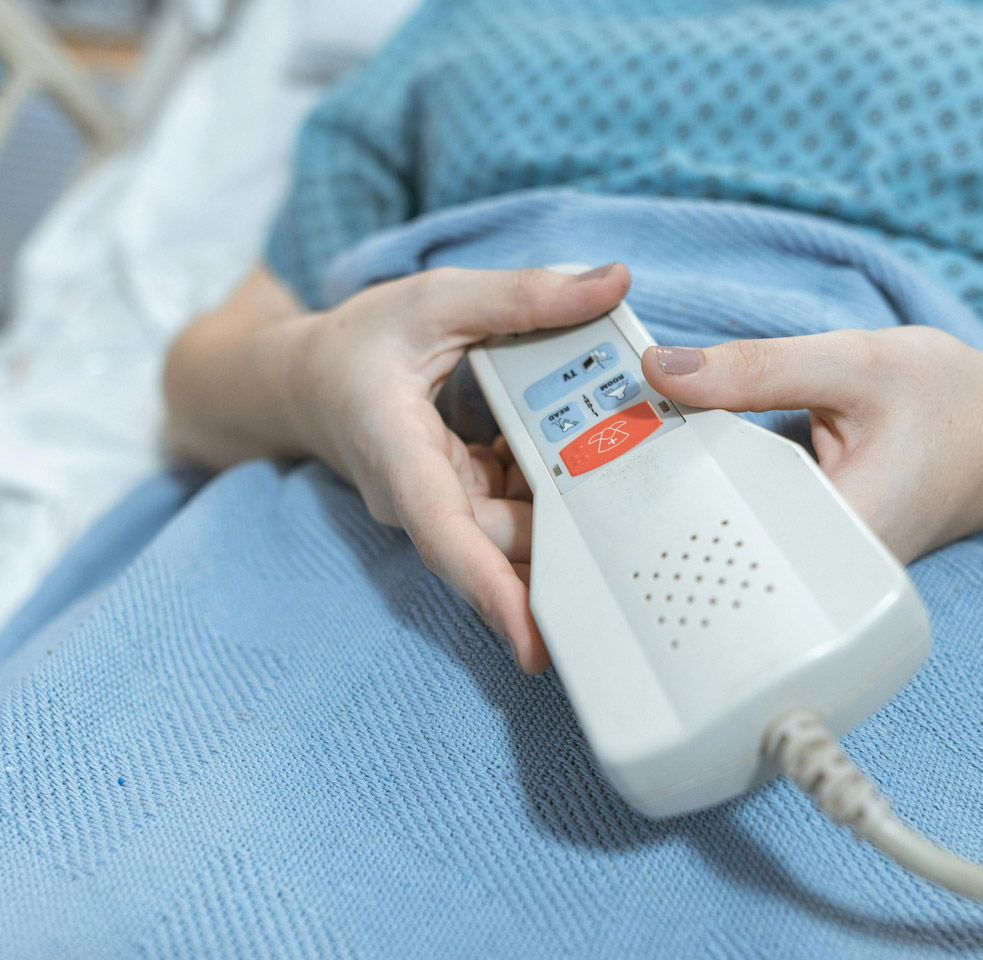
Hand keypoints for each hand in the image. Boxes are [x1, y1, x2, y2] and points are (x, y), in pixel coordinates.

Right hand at [283, 264, 630, 672]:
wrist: (305, 380)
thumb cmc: (359, 342)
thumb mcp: (438, 299)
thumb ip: (523, 294)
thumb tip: (611, 281)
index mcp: (402, 456)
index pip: (449, 538)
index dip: (494, 592)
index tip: (536, 643)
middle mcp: (423, 498)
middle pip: (505, 538)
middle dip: (568, 536)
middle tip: (641, 539)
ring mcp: (446, 504)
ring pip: (519, 527)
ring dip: (569, 503)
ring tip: (631, 479)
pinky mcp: (466, 499)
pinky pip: (520, 505)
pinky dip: (554, 481)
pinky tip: (589, 454)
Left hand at [640, 326, 982, 562]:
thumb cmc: (953, 405)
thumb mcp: (855, 366)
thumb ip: (756, 369)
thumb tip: (662, 369)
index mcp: (825, 543)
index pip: (708, 518)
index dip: (653, 475)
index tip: (615, 431)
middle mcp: (814, 573)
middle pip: (705, 527)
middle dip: (663, 470)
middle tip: (629, 415)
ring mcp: (811, 564)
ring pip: (722, 519)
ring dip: (689, 467)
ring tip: (658, 422)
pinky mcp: (809, 544)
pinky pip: (745, 509)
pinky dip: (722, 470)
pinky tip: (704, 435)